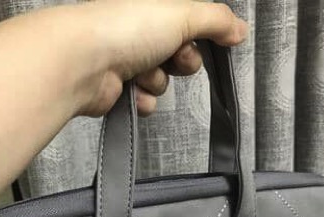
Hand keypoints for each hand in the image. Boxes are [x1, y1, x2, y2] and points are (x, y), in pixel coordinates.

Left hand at [71, 0, 247, 115]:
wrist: (84, 62)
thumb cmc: (126, 27)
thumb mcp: (183, 13)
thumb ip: (216, 20)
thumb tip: (239, 29)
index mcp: (152, 5)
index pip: (189, 22)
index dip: (203, 34)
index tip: (215, 41)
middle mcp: (137, 28)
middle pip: (178, 53)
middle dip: (181, 60)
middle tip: (175, 57)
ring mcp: (124, 58)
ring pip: (161, 80)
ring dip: (158, 81)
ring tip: (142, 73)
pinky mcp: (115, 87)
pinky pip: (143, 100)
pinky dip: (142, 99)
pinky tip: (132, 92)